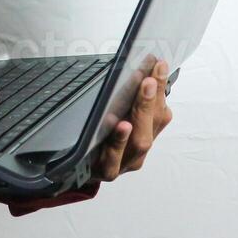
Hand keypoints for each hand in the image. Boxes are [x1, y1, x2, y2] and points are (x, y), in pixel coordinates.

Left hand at [89, 58, 172, 183]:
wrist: (77, 172)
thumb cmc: (97, 141)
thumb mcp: (113, 117)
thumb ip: (125, 100)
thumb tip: (132, 69)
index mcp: (145, 133)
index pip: (160, 110)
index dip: (161, 88)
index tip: (159, 65)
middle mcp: (139, 148)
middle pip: (152, 124)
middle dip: (153, 97)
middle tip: (151, 76)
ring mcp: (125, 162)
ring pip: (140, 141)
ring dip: (143, 113)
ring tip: (144, 91)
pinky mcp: (107, 171)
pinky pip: (114, 159)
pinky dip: (119, 142)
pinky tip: (122, 126)